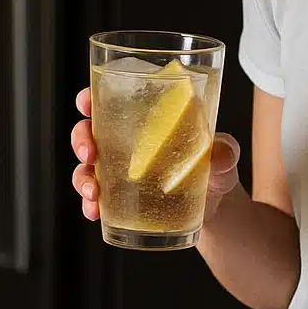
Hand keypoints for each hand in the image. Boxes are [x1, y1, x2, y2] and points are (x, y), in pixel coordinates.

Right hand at [70, 87, 241, 224]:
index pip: (111, 98)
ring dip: (82, 177)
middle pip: (89, 130)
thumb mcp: (225, 155)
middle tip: (89, 153)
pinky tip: (95, 211)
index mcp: (148, 118)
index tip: (86, 103)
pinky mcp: (121, 197)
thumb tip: (221, 154)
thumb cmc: (217, 169)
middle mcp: (127, 141)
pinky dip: (89, 204)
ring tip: (94, 192)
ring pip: (86, 166)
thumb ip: (226, 151)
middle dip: (80, 139)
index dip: (90, 97)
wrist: (218, 209)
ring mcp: (121, 170)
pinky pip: (95, 198)